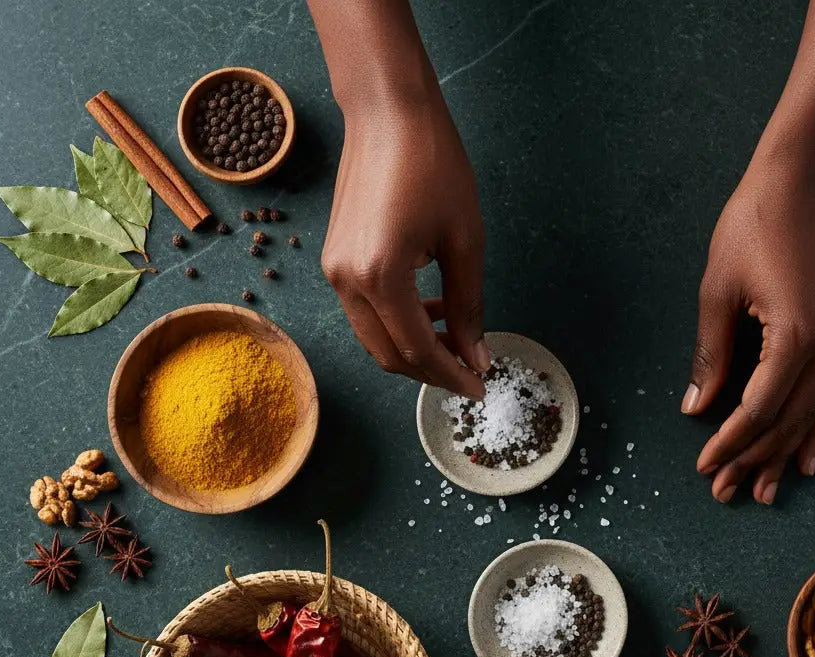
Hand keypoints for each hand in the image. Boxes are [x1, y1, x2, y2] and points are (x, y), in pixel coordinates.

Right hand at [322, 95, 487, 397]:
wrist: (387, 112)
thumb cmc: (432, 164)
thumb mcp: (465, 239)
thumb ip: (469, 306)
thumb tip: (476, 356)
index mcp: (380, 276)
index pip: (417, 350)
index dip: (451, 375)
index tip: (480, 386)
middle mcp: (347, 281)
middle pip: (390, 354)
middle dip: (432, 370)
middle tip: (470, 369)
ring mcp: (335, 272)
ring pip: (375, 338)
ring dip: (414, 348)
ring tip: (456, 338)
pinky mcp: (334, 261)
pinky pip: (365, 313)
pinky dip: (397, 324)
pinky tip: (430, 310)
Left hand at [684, 158, 814, 503]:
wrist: (802, 178)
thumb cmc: (753, 226)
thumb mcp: (717, 293)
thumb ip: (710, 356)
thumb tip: (697, 408)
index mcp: (795, 336)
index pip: (759, 410)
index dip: (730, 444)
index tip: (705, 466)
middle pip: (788, 420)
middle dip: (755, 460)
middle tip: (727, 493)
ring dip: (788, 454)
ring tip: (768, 492)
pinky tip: (808, 455)